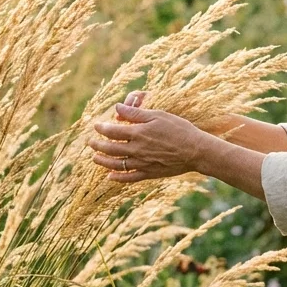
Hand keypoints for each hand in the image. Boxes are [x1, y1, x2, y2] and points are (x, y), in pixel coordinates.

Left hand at [88, 91, 209, 182]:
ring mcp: (142, 163)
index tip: (96, 126)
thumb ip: (135, 113)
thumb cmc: (178, 129)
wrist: (195, 150)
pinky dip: (118, 178)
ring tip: (95, 158)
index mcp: (138, 133)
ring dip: (103, 161)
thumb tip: (117, 108)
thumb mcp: (157, 115)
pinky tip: (110, 177)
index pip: (113, 131)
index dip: (102, 128)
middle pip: (110, 148)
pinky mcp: (149, 173)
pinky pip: (130, 178)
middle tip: (90, 142)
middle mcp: (137, 149)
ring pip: (116, 164)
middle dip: (98, 145)